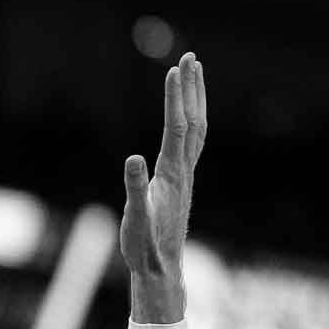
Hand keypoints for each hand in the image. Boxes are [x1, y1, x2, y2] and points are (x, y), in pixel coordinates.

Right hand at [121, 53, 207, 324]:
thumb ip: (134, 188)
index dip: (175, 98)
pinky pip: (191, 143)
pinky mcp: (180, 183)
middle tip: (189, 57)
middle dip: (191, 88)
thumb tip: (133, 158)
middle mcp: (183, 171)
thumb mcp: (134, 219)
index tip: (174, 69)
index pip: (176, 127)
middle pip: (192, 121)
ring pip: (196, 130)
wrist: (161, 270)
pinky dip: (190, 120)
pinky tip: (186, 117)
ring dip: (195, 100)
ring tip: (193, 75)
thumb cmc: (143, 247)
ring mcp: (185, 176)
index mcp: (171, 175)